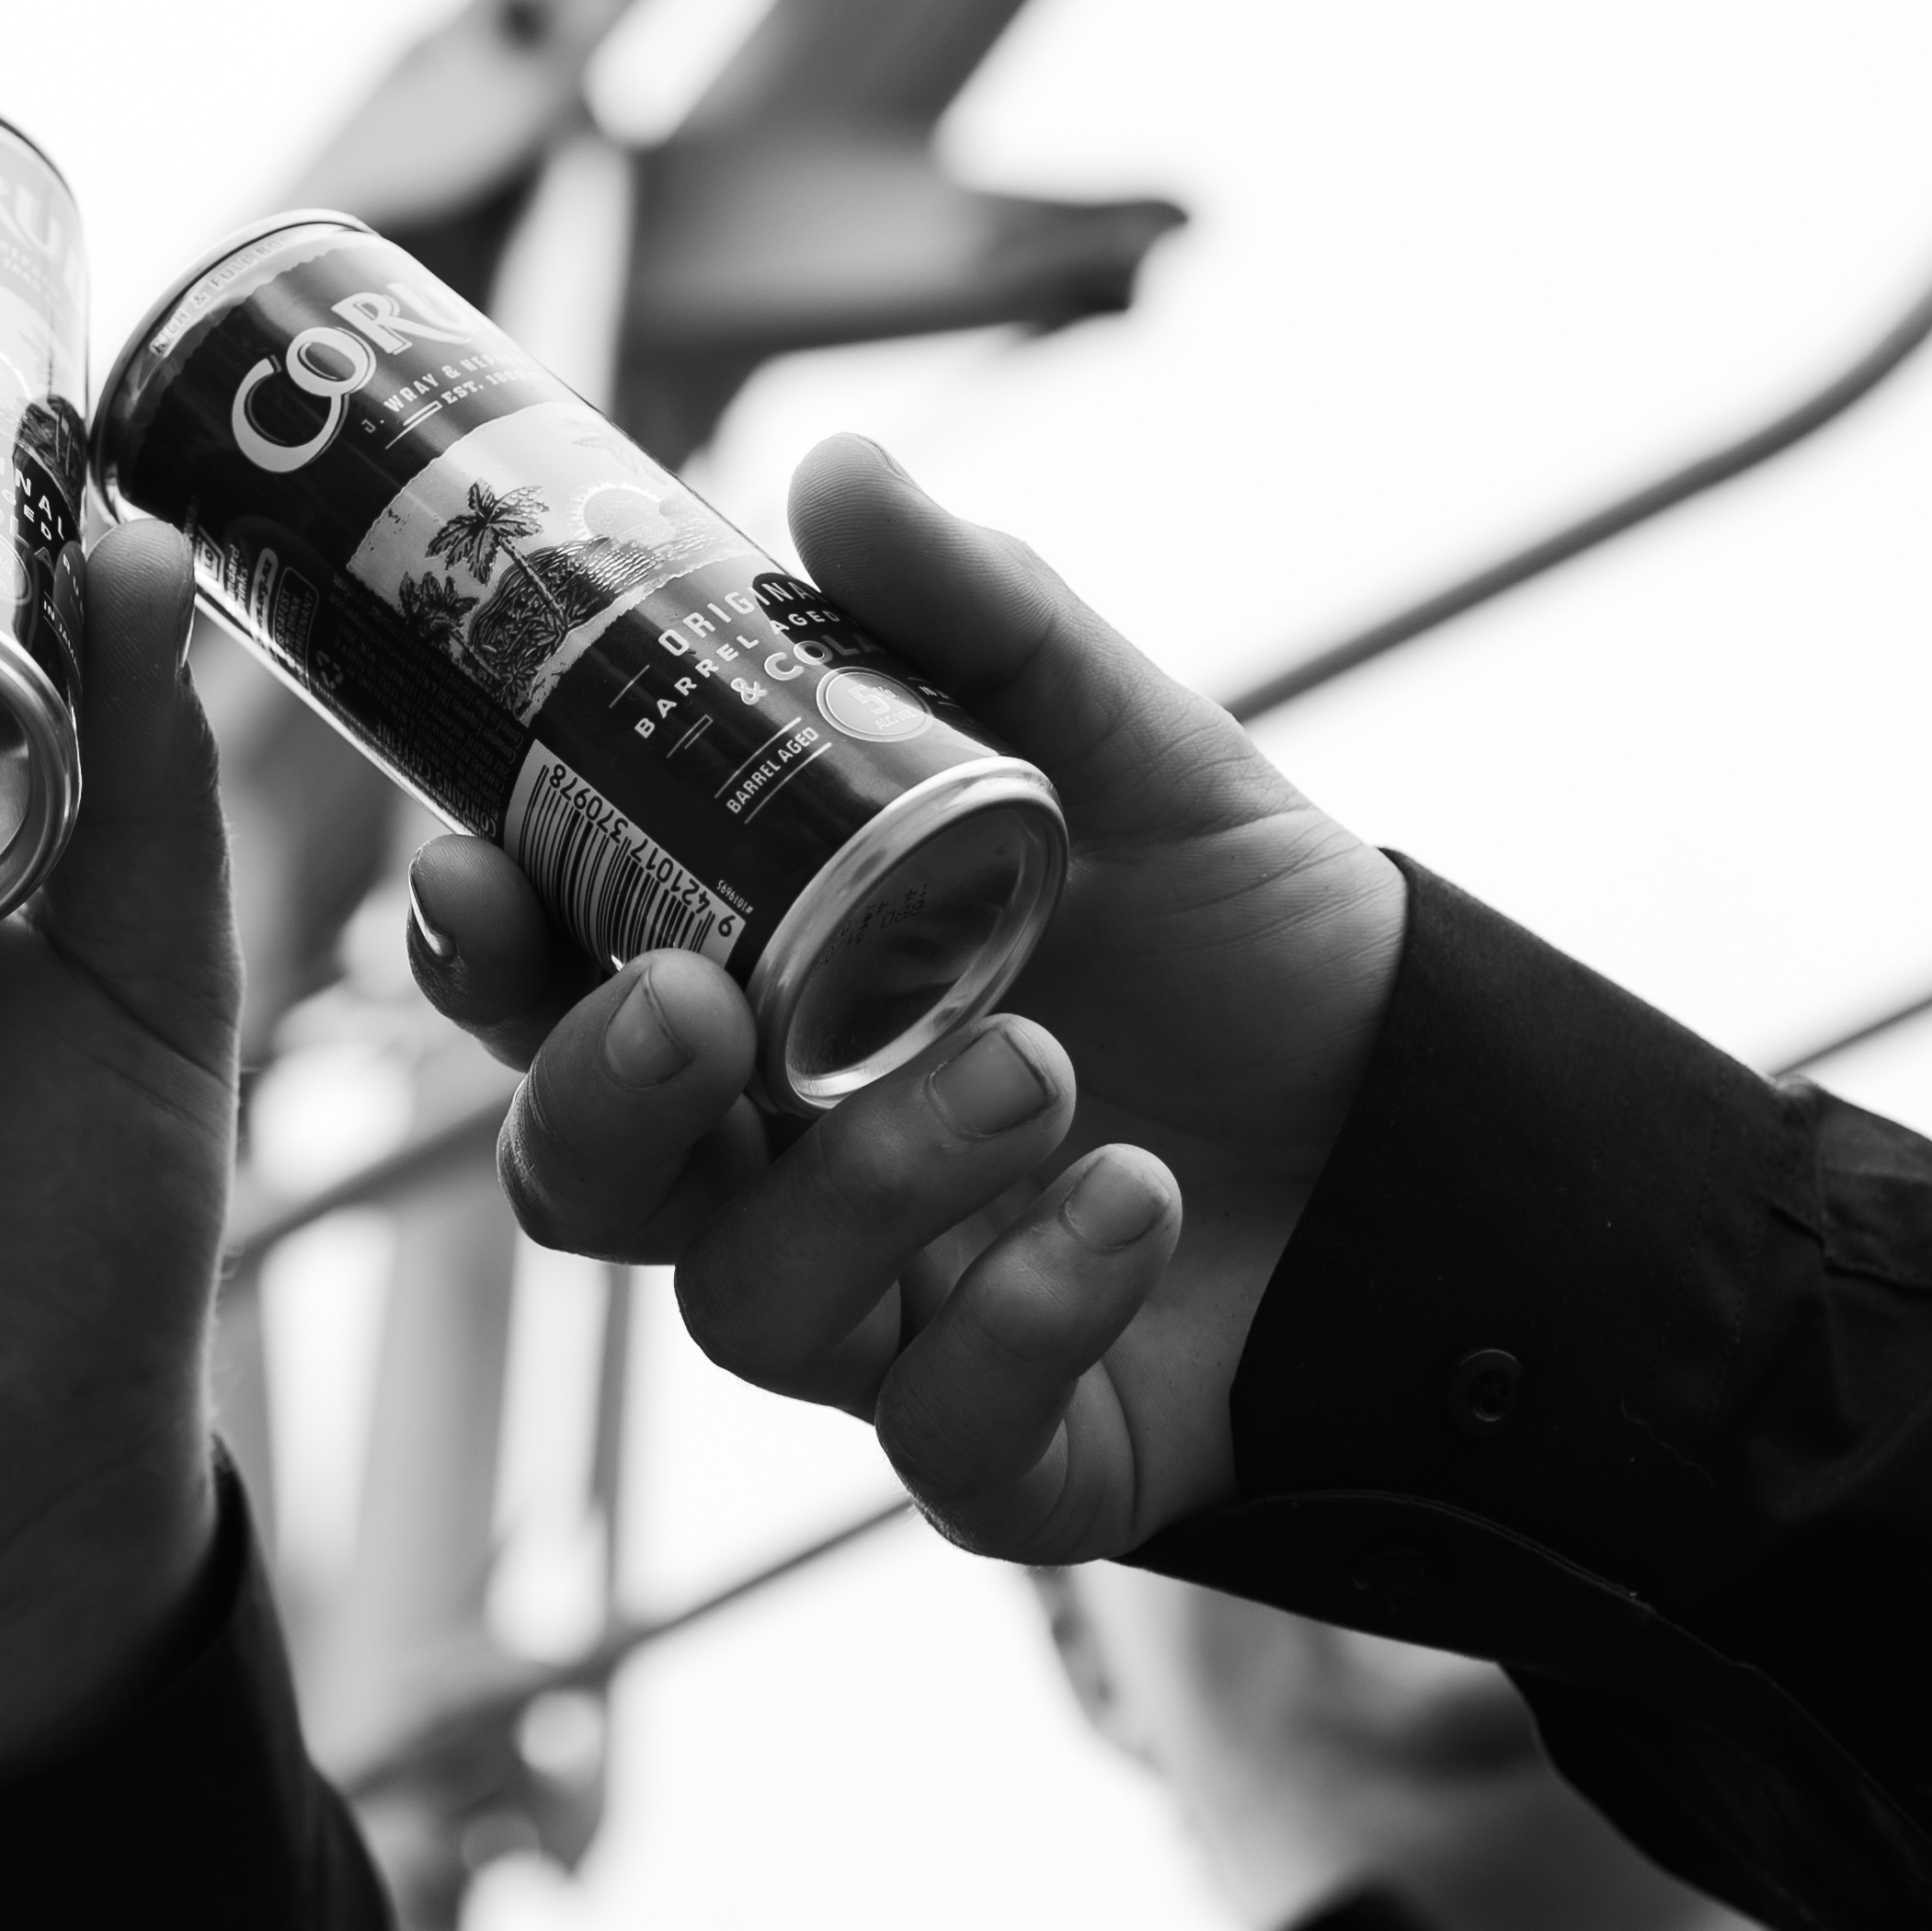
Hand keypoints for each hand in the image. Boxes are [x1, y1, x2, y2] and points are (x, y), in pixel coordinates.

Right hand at [412, 437, 1407, 1562]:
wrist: (1460, 1127)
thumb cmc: (1255, 949)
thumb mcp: (1137, 756)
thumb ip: (983, 629)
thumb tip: (832, 474)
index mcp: (767, 1010)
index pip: (555, 1003)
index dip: (480, 955)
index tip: (471, 870)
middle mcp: (788, 1177)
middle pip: (585, 1185)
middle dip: (598, 1097)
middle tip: (694, 1004)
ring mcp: (889, 1327)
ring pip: (750, 1309)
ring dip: (865, 1186)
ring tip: (1032, 1069)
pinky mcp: (1013, 1456)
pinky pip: (946, 1432)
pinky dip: (1028, 1312)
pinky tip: (1127, 1207)